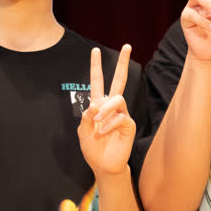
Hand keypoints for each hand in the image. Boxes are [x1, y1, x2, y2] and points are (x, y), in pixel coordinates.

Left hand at [78, 44, 135, 176]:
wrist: (103, 165)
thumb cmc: (93, 148)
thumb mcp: (82, 132)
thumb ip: (86, 117)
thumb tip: (95, 104)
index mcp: (98, 105)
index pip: (98, 82)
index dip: (95, 67)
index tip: (94, 50)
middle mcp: (111, 106)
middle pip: (119, 80)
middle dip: (122, 63)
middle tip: (126, 46)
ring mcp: (121, 114)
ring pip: (117, 99)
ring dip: (106, 109)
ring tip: (98, 122)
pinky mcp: (128, 124)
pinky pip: (120, 117)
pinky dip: (109, 124)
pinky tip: (103, 132)